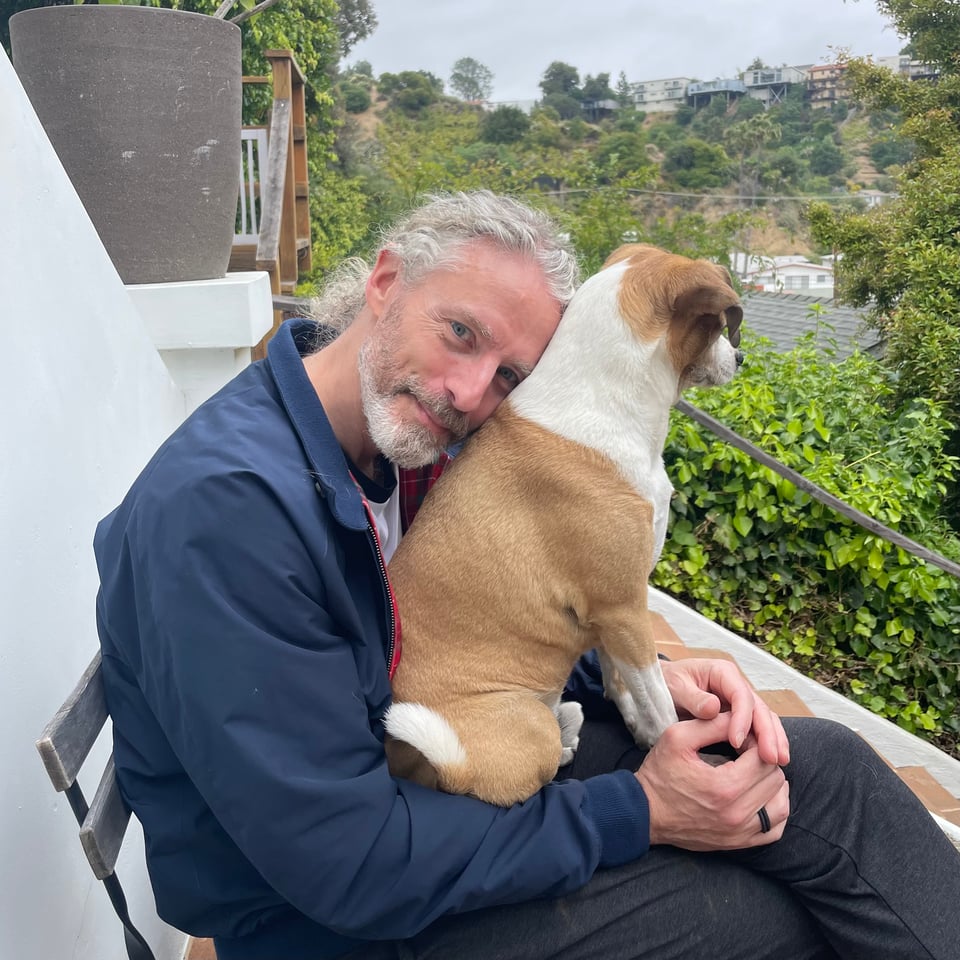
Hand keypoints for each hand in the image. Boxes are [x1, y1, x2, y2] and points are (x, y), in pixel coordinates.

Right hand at [634, 712, 788, 850]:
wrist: (644, 813)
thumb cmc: (659, 774)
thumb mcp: (677, 738)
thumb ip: (712, 725)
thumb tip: (739, 717)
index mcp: (724, 786)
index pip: (763, 758)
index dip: (755, 741)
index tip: (739, 738)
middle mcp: (737, 813)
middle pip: (775, 779)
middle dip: (763, 760)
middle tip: (744, 753)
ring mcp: (739, 832)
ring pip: (781, 805)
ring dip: (772, 784)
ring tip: (752, 772)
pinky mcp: (738, 843)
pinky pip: (774, 829)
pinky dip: (773, 810)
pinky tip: (759, 796)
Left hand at [660, 658, 789, 765]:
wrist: (663, 685)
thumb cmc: (668, 683)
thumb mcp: (675, 687)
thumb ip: (693, 697)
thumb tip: (714, 708)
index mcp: (722, 672)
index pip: (741, 695)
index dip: (742, 719)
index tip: (736, 741)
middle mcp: (736, 684)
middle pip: (759, 708)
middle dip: (768, 733)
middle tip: (771, 758)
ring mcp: (740, 699)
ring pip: (764, 718)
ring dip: (774, 739)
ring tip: (779, 761)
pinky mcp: (740, 714)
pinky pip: (758, 727)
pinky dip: (767, 741)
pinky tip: (773, 759)